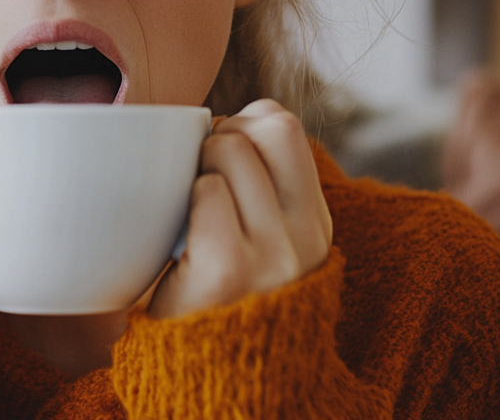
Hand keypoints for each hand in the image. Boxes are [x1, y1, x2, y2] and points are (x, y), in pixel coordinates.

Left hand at [148, 99, 332, 319]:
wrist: (210, 381)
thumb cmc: (219, 297)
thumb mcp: (265, 243)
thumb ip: (264, 187)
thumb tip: (241, 118)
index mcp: (315, 224)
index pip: (286, 127)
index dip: (245, 124)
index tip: (222, 155)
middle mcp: (306, 237)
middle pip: (263, 129)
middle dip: (219, 138)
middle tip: (201, 181)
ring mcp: (273, 255)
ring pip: (228, 151)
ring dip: (196, 170)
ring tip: (191, 211)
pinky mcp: (229, 269)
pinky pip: (205, 191)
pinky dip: (185, 204)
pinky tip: (184, 240)